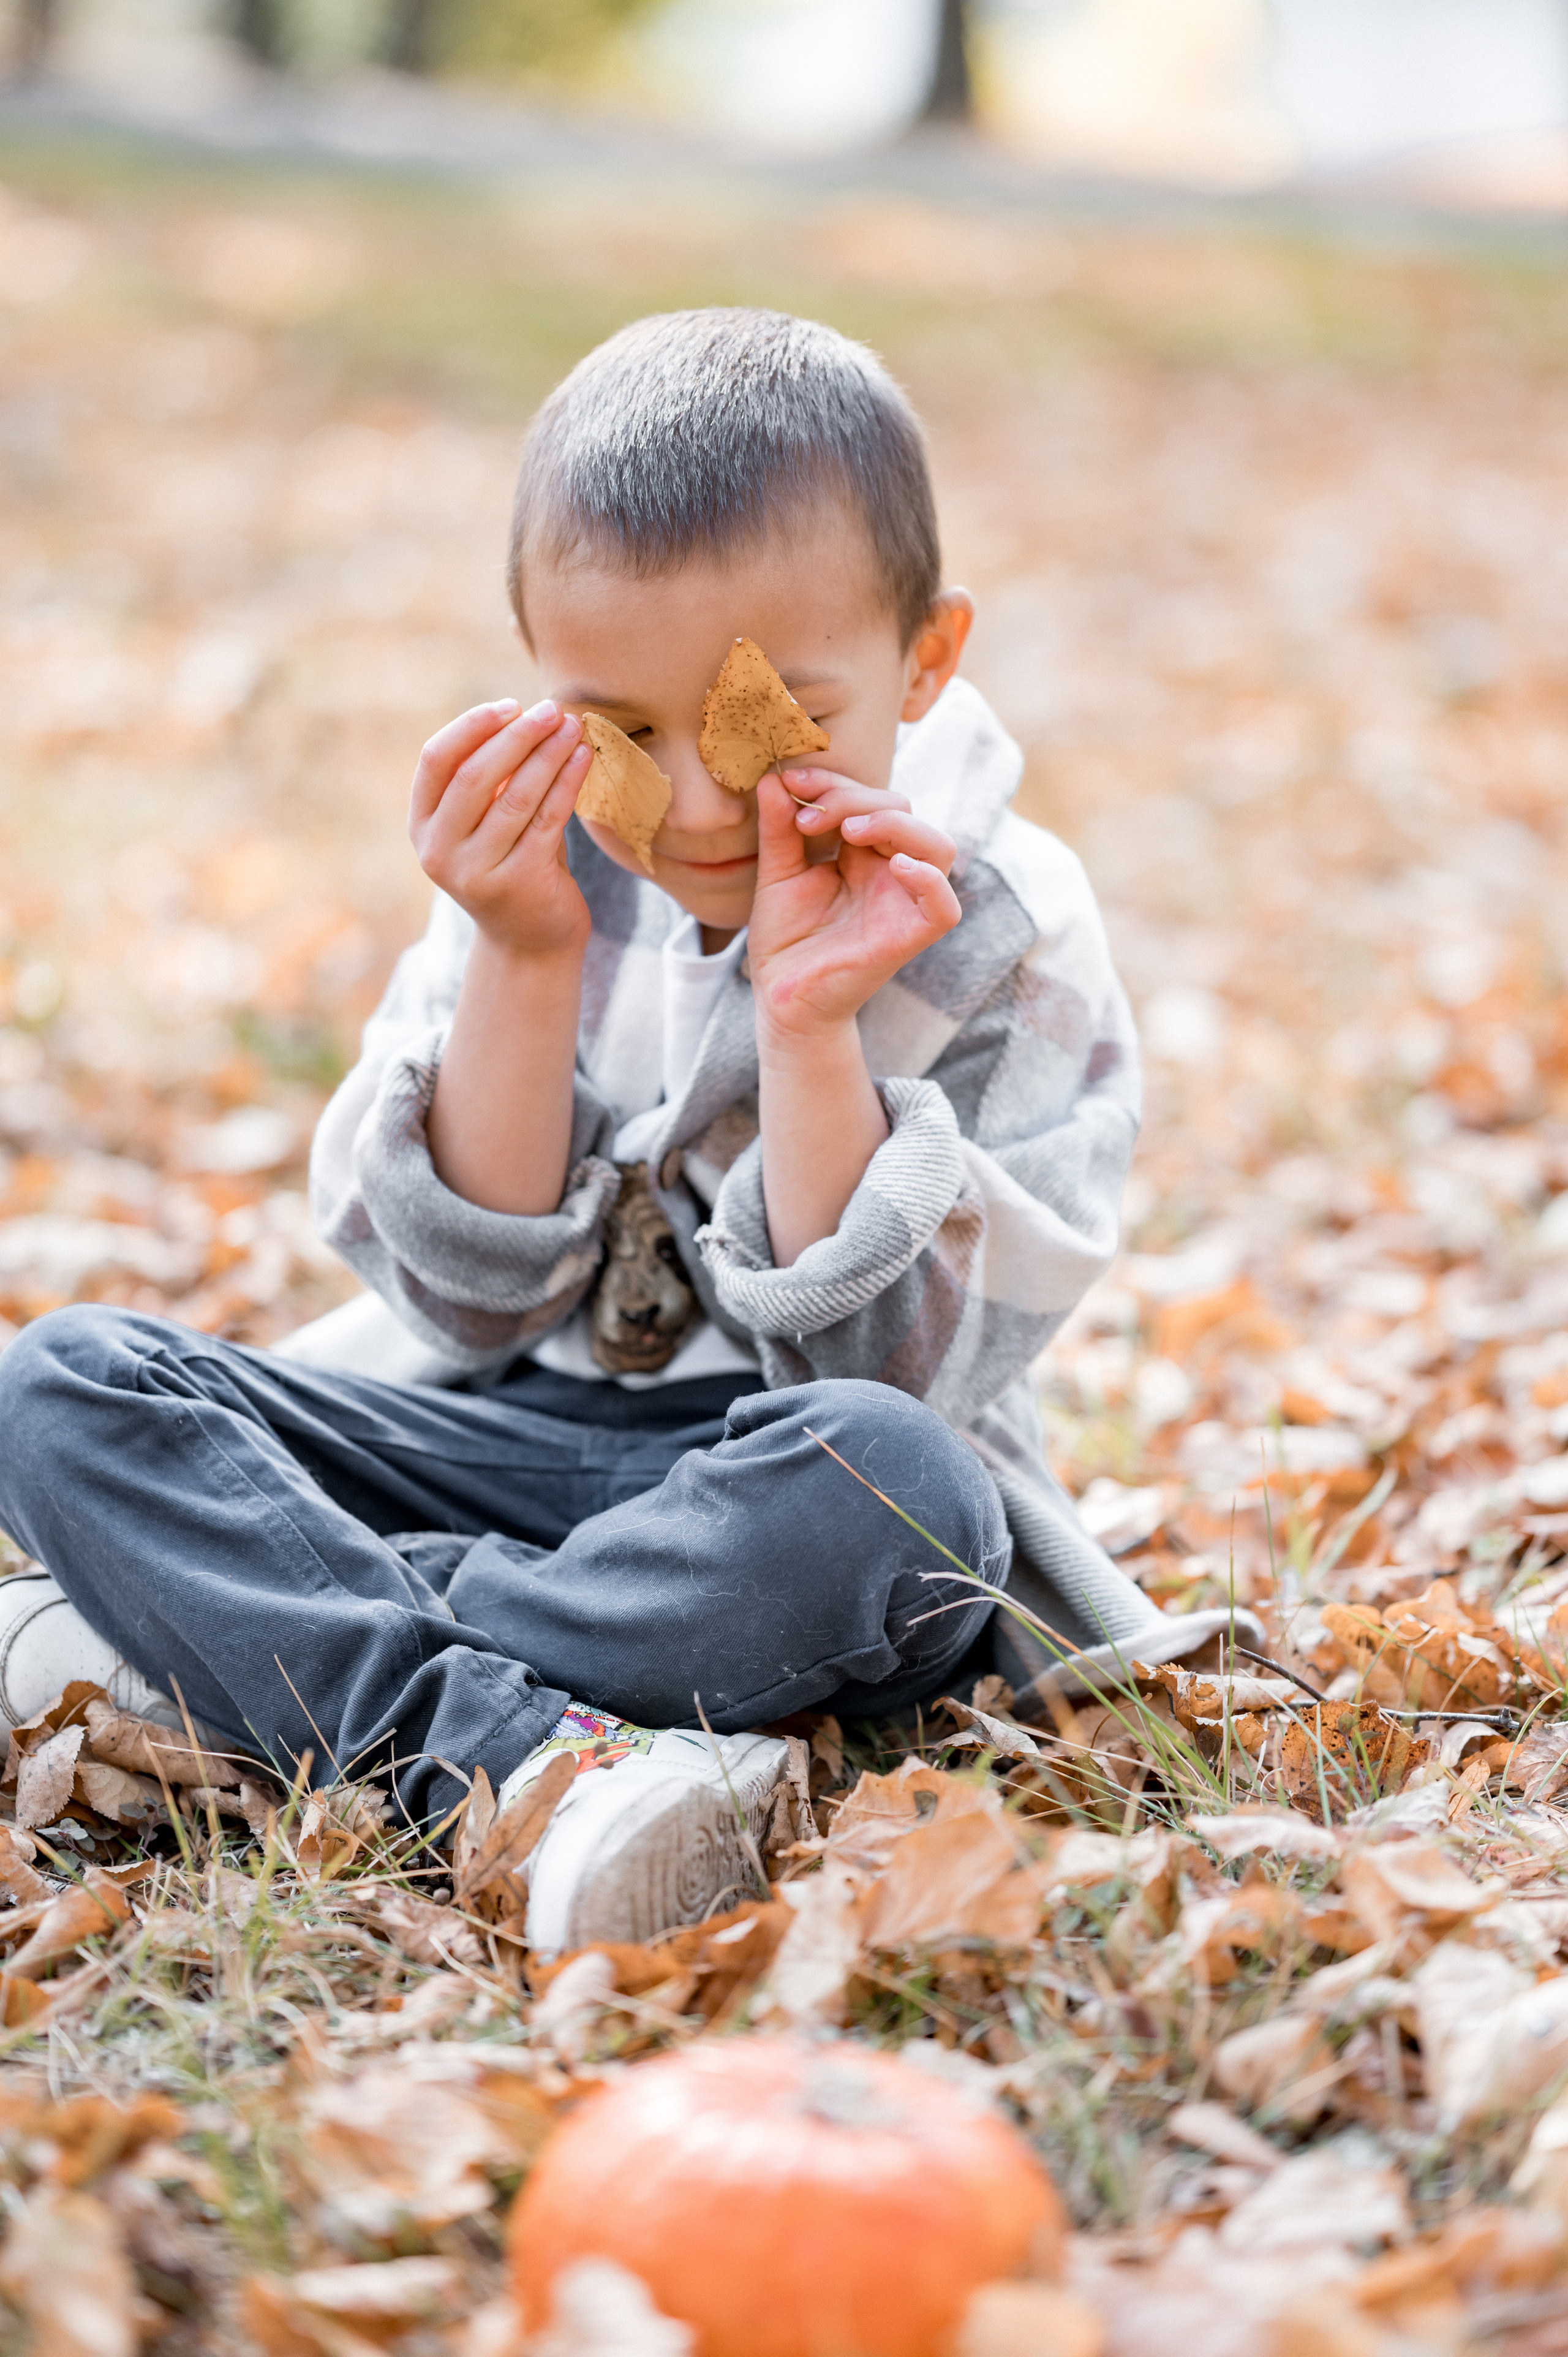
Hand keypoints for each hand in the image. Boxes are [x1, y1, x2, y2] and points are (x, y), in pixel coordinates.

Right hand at [409, 699, 592, 962]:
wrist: (529, 943)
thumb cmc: (511, 866)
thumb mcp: (485, 825)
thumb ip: (488, 781)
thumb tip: (521, 715)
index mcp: (422, 827)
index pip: (436, 760)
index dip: (471, 726)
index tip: (510, 706)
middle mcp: (439, 852)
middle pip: (474, 775)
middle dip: (517, 735)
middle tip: (551, 708)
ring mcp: (475, 872)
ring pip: (514, 796)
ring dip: (547, 754)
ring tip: (572, 727)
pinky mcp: (518, 883)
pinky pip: (547, 819)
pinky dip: (567, 783)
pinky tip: (583, 758)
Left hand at [746, 767, 960, 1046]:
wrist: (781, 1000)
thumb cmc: (785, 941)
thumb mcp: (777, 875)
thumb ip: (779, 829)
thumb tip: (772, 780)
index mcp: (863, 855)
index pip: (869, 799)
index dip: (834, 783)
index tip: (789, 781)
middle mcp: (890, 873)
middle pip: (902, 810)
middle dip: (853, 797)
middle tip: (808, 815)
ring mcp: (903, 904)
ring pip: (937, 847)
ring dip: (895, 825)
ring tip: (849, 829)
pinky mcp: (908, 938)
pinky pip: (944, 908)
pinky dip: (930, 882)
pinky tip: (898, 866)